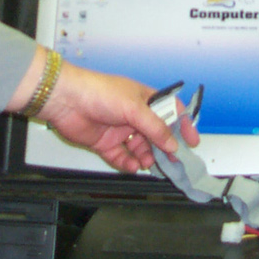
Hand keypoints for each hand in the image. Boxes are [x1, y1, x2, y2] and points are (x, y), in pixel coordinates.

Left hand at [36, 62, 200, 171]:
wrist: (66, 100)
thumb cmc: (99, 92)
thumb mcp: (134, 108)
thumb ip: (155, 128)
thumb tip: (172, 144)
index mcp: (144, 99)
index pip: (170, 112)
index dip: (182, 125)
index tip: (192, 141)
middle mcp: (133, 115)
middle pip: (156, 134)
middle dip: (164, 148)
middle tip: (173, 162)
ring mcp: (119, 129)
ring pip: (139, 148)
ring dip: (147, 157)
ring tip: (149, 164)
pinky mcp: (105, 143)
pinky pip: (121, 157)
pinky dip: (128, 163)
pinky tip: (133, 166)